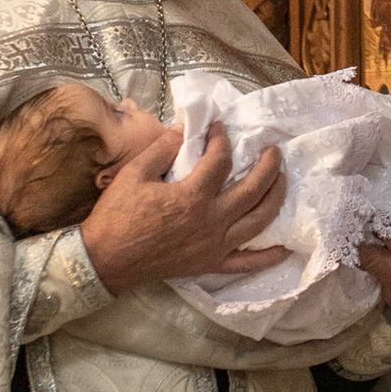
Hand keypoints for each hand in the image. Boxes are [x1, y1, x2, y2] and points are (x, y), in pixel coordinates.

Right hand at [82, 129, 284, 294]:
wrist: (105, 260)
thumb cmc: (117, 215)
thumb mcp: (135, 173)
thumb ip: (164, 148)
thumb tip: (185, 127)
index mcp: (192, 197)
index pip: (220, 160)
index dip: (222, 138)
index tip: (219, 127)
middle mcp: (211, 222)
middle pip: (254, 189)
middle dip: (268, 165)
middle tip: (273, 149)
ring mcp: (215, 246)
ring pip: (259, 221)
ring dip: (276, 198)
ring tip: (282, 180)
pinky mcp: (211, 265)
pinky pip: (247, 263)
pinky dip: (268, 257)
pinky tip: (285, 248)